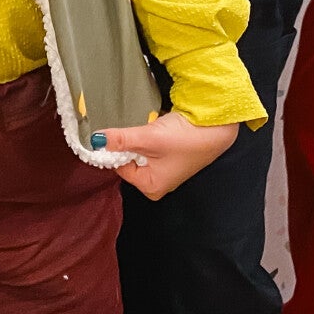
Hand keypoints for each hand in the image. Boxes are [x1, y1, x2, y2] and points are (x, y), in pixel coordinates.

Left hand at [94, 112, 238, 200]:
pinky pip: (151, 146)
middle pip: (129, 159)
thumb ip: (121, 140)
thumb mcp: (149, 138)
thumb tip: (95, 141)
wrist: (218, 128)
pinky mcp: (171, 156)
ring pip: (139, 150)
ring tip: (151, 126)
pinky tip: (158, 126)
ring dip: (141, 137)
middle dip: (130, 142)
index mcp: (150, 187)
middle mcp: (156, 183)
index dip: (117, 149)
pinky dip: (151, 135)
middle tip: (141, 130)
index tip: (118, 133)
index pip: (119, 167)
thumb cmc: (186, 139)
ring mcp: (165, 170)